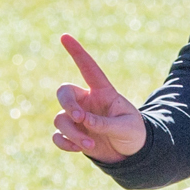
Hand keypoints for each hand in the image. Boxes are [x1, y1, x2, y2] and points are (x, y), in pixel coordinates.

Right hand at [53, 34, 147, 160]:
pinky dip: (65, 143)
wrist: (130, 153)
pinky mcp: (72, 134)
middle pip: (64, 92)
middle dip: (68, 104)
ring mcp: (78, 118)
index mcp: (103, 92)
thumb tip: (82, 121)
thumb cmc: (132, 133)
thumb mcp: (125, 127)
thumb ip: (105, 123)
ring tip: (90, 144)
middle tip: (80, 118)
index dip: (77, 52)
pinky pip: (57, 135)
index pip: (88, 68)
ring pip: (61, 118)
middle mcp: (87, 102)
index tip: (64, 36)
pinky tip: (79, 149)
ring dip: (72, 132)